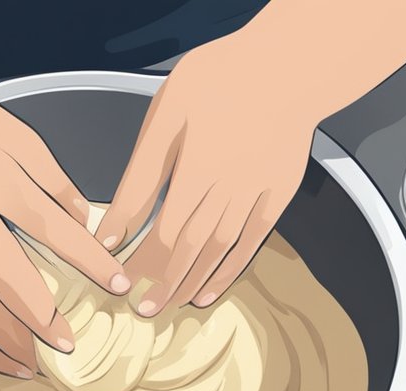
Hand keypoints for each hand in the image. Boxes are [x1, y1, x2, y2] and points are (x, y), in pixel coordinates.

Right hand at [0, 96, 129, 376]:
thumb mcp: (15, 139)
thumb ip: (54, 180)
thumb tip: (85, 217)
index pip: (61, 240)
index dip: (96, 266)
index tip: (120, 285)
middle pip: (20, 300)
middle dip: (51, 328)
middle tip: (72, 345)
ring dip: (16, 348)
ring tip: (39, 364)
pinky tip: (0, 361)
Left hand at [95, 35, 321, 314]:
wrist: (291, 64)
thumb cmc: (224, 77)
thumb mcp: (170, 113)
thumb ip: (142, 173)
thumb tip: (114, 225)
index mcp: (198, 167)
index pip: (163, 230)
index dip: (140, 260)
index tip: (119, 279)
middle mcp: (229, 189)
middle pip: (189, 248)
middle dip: (162, 282)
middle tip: (141, 310)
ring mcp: (256, 195)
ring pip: (218, 251)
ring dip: (191, 282)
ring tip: (168, 306)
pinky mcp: (278, 195)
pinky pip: (250, 243)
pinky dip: (228, 271)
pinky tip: (208, 291)